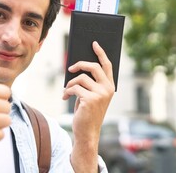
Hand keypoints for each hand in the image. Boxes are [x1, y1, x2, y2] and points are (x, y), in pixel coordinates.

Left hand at [63, 41, 114, 171]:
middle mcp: (108, 89)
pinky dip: (67, 91)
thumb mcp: (92, 95)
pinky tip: (65, 97)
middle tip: (70, 67)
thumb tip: (80, 66)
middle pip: (93, 66)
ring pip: (80, 78)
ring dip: (70, 83)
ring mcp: (100, 94)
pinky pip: (74, 87)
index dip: (100, 53)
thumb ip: (91, 82)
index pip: (107, 65)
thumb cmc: (88, 112)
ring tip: (67, 90)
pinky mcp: (90, 99)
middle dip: (79, 64)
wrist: (87, 132)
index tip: (94, 43)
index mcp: (110, 86)